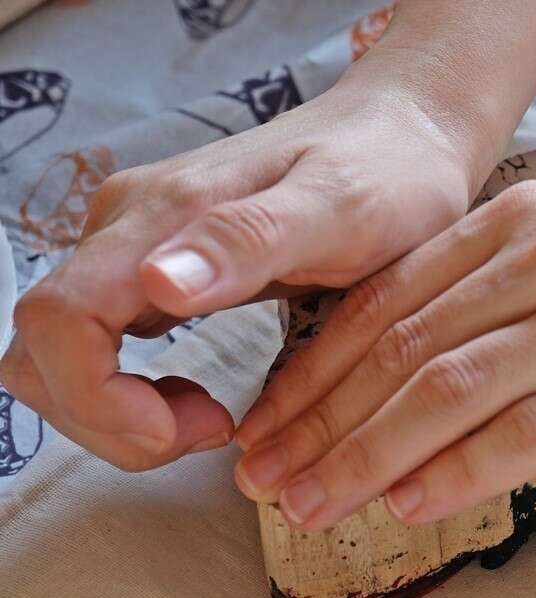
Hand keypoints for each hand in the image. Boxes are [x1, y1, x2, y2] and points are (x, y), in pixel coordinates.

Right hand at [0, 79, 479, 471]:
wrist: (405, 135)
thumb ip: (249, 241)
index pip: (58, 323)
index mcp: (159, 217)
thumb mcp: (341, 208)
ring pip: (61, 359)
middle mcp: (126, 231)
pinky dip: (132, 398)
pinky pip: (99, 351)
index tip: (201, 427)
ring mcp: (133, 252)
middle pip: (41, 352)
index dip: (101, 400)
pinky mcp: (152, 272)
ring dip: (117, 415)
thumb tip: (158, 283)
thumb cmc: (387, 172)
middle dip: (108, 421)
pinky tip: (205, 403)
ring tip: (214, 423)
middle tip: (213, 433)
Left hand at [230, 176, 535, 531]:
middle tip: (268, 482)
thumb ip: (530, 291)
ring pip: (448, 389)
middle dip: (321, 422)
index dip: (318, 372)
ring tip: (316, 507)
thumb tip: (444, 371)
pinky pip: (529, 432)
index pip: (393, 299)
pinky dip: (459, 472)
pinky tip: (412, 506)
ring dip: (368, 456)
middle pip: (403, 346)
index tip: (274, 427)